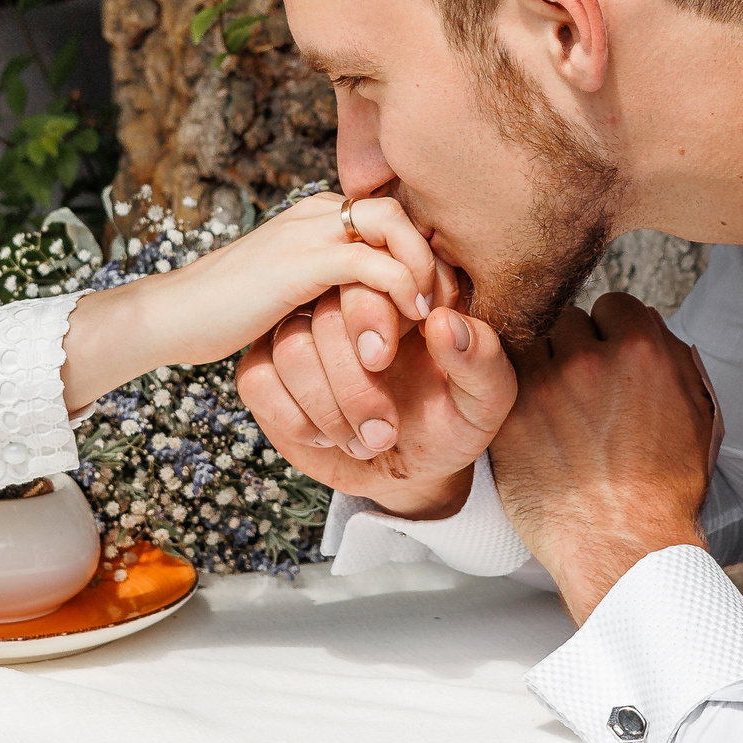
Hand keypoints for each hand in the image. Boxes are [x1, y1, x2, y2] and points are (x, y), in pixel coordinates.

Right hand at [59, 193, 440, 410]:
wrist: (169, 318)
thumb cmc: (223, 314)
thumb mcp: (287, 292)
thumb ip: (325, 284)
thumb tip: (365, 302)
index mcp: (315, 216)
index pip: (387, 214)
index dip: (422, 249)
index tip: (442, 293)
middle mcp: (315, 212)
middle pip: (398, 208)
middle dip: (432, 252)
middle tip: (449, 301)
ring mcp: (306, 231)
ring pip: (392, 222)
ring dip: (424, 265)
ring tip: (436, 310)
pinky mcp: (300, 261)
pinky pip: (370, 261)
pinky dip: (401, 286)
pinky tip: (412, 320)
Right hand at [237, 290, 516, 516]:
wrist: (414, 472)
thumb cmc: (453, 425)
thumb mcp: (485, 400)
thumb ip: (481, 359)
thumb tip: (446, 321)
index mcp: (403, 292)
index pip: (367, 270)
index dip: (369, 310)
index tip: (386, 357)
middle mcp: (347, 303)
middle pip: (324, 311)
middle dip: (352, 379)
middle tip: (383, 431)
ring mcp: (303, 335)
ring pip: (290, 346)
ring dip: (327, 406)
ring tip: (369, 443)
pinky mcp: (269, 371)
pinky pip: (258, 378)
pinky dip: (294, 417)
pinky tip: (328, 440)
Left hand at [489, 294, 715, 622]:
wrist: (624, 547)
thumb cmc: (665, 491)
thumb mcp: (698, 415)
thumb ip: (674, 361)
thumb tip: (650, 328)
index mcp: (643, 351)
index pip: (615, 304)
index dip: (612, 332)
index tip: (609, 359)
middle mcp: (591, 359)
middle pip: (569, 320)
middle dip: (574, 347)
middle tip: (581, 389)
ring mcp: (544, 385)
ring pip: (531, 346)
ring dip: (540, 367)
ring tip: (555, 409)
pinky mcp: (508, 415)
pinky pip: (503, 382)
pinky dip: (514, 398)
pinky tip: (534, 427)